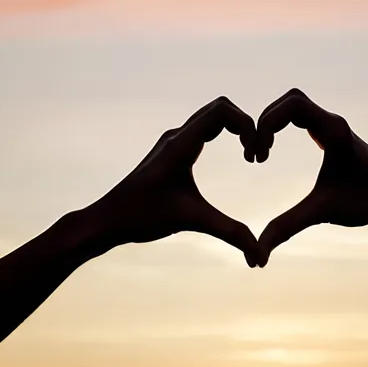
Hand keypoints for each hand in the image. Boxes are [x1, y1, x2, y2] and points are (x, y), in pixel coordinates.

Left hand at [92, 96, 265, 267]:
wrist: (108, 219)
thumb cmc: (142, 217)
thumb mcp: (191, 221)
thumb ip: (229, 233)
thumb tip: (260, 258)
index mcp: (181, 145)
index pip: (222, 111)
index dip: (247, 125)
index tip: (256, 156)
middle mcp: (177, 136)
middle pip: (221, 108)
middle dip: (246, 126)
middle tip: (256, 156)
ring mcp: (173, 141)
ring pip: (212, 116)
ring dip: (236, 128)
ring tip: (249, 156)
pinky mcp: (171, 150)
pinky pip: (204, 128)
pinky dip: (224, 134)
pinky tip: (232, 157)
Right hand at [255, 88, 367, 260]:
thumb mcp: (324, 213)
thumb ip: (288, 227)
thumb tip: (257, 255)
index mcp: (334, 131)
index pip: (293, 105)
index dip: (268, 123)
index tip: (260, 156)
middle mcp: (333, 122)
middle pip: (290, 101)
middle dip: (265, 122)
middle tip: (257, 155)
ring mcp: (331, 125)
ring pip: (293, 105)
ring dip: (271, 123)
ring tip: (261, 155)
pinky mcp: (330, 132)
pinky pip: (298, 115)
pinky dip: (280, 126)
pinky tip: (271, 150)